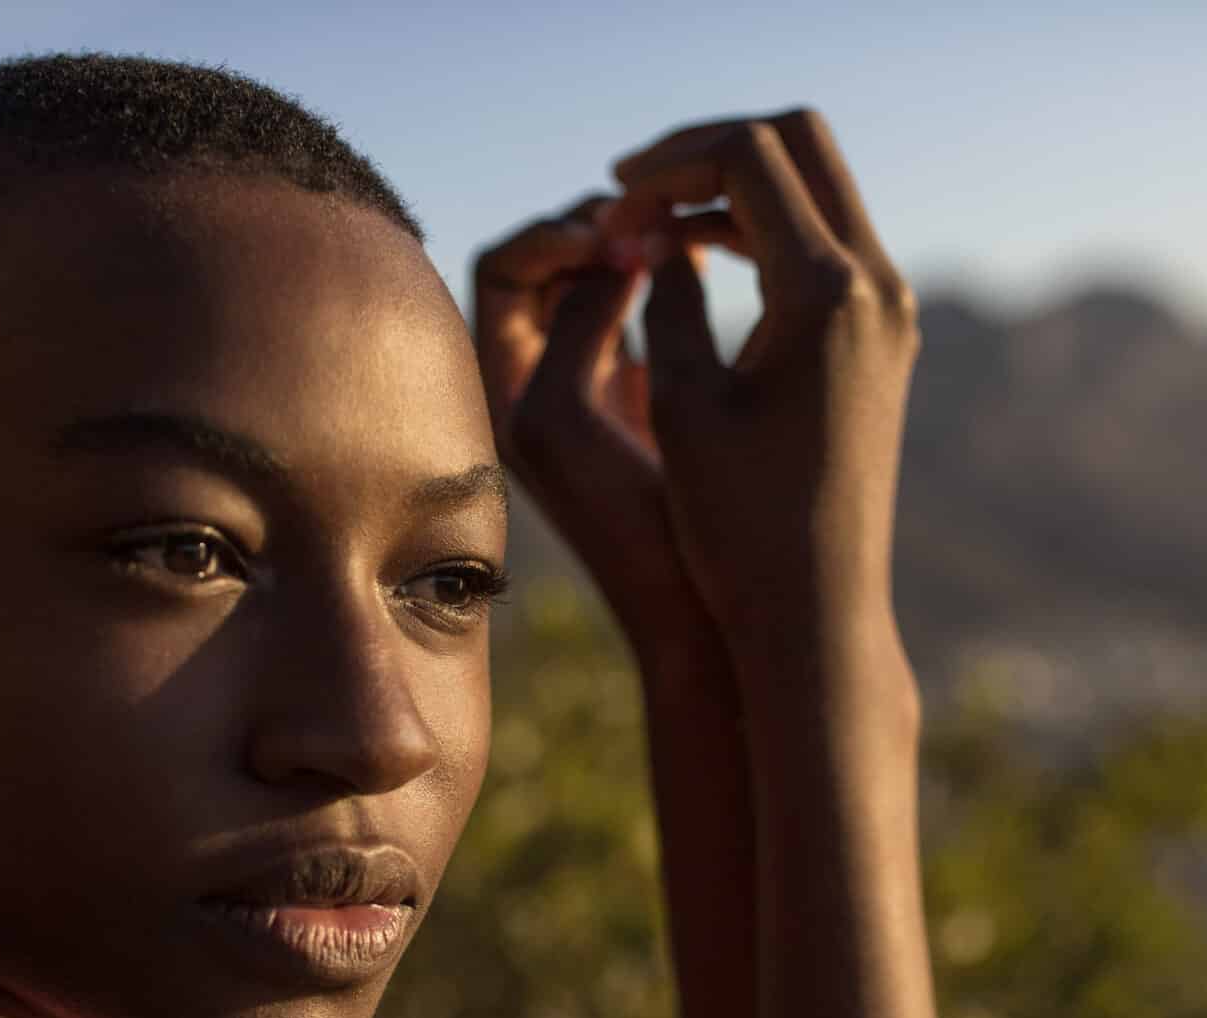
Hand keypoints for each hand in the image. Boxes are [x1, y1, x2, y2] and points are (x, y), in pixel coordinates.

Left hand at [471, 194, 717, 657]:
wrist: (693, 607)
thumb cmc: (624, 523)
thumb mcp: (571, 412)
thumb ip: (576, 319)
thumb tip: (614, 244)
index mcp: (500, 386)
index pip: (505, 265)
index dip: (555, 233)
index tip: (616, 232)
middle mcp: (532, 380)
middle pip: (549, 262)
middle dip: (597, 228)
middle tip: (657, 220)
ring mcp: (586, 385)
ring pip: (597, 281)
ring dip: (633, 245)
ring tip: (683, 231)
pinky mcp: (637, 396)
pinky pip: (637, 308)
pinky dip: (663, 274)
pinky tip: (706, 261)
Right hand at [601, 110, 919, 660]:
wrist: (817, 613)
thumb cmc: (735, 526)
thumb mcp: (680, 404)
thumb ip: (666, 296)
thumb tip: (657, 230)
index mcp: (824, 293)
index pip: (746, 155)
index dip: (668, 162)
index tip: (612, 198)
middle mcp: (875, 287)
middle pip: (796, 141)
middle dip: (708, 151)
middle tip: (635, 190)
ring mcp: (889, 312)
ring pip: (815, 185)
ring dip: (733, 188)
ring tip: (652, 225)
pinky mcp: (884, 340)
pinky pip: (825, 240)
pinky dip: (763, 229)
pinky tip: (700, 262)